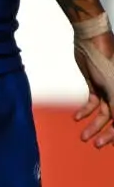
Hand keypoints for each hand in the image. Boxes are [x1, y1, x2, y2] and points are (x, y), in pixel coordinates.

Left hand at [74, 28, 113, 146]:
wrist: (91, 40)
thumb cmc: (107, 61)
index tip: (110, 146)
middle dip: (107, 133)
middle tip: (94, 144)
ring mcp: (111, 89)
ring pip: (104, 113)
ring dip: (93, 125)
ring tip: (83, 137)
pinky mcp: (98, 85)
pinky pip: (93, 102)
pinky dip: (85, 111)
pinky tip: (76, 118)